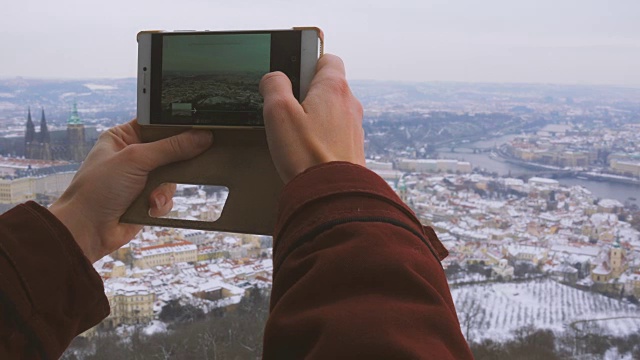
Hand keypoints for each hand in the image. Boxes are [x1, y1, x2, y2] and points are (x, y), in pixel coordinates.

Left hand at [49, 120, 212, 262]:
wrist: (87, 230)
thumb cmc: (97, 189)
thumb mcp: (135, 159)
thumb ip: (171, 147)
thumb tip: (202, 137)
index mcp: (124, 137)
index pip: (157, 124)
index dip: (177, 127)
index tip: (199, 128)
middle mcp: (134, 155)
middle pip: (171, 150)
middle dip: (176, 162)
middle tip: (190, 161)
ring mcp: (141, 178)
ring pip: (173, 175)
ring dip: (165, 188)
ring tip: (152, 196)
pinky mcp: (148, 198)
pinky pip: (168, 195)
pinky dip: (162, 202)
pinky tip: (149, 207)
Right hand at [259, 54, 364, 182]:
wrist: (333, 195)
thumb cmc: (306, 155)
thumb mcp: (278, 113)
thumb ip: (274, 87)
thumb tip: (274, 78)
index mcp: (334, 88)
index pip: (328, 59)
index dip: (308, 63)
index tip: (292, 77)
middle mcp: (350, 103)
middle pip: (329, 86)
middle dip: (307, 94)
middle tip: (287, 111)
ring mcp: (355, 127)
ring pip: (333, 111)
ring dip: (315, 118)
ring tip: (296, 136)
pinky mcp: (354, 148)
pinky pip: (337, 133)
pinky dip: (323, 136)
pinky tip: (308, 152)